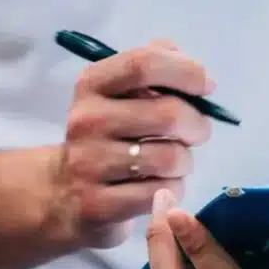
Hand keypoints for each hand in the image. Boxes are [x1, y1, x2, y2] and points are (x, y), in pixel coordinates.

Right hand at [49, 38, 217, 246]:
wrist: (62, 192)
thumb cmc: (108, 134)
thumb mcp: (120, 93)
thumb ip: (156, 68)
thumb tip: (200, 78)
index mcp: (92, 85)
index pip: (143, 64)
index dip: (185, 71)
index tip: (206, 87)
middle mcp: (86, 120)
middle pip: (168, 114)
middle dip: (197, 125)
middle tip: (196, 133)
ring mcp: (89, 164)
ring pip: (170, 157)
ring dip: (185, 161)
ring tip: (173, 162)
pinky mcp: (98, 204)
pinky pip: (162, 191)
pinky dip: (173, 188)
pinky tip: (158, 185)